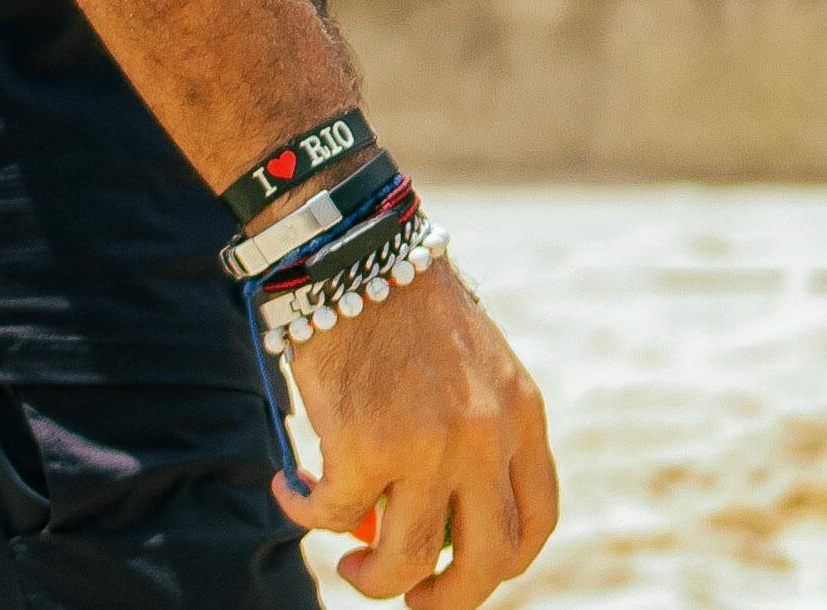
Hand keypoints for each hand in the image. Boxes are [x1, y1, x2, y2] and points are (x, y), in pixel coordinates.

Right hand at [273, 260, 558, 608]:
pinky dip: (302, 511)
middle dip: (444, 600)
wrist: (358, 251)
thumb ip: (476, 436)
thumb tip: (446, 524)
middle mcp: (484, 437)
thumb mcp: (472, 368)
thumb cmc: (408, 308)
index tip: (465, 573)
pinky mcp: (364, 448)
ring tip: (345, 560)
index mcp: (521, 414)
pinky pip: (330, 517)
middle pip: (484, 562)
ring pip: (400, 562)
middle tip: (410, 597)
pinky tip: (290, 486)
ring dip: (367, 578)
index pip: (537, 520)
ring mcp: (427, 447)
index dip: (505, 564)